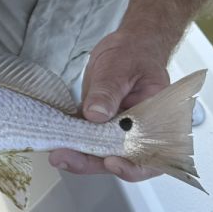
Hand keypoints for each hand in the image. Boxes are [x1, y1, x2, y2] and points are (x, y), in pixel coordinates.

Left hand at [49, 29, 169, 183]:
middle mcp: (137, 132)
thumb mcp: (121, 68)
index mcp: (156, 121)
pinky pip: (85, 139)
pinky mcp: (98, 125)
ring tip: (57, 154)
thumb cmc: (134, 54)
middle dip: (92, 163)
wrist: (125, 45)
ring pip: (99, 154)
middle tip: (66, 157)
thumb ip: (108, 92)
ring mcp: (116, 130)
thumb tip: (96, 115)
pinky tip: (56, 142)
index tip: (111, 161)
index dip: (132, 167)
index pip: (151, 156)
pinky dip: (71, 143)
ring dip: (78, 156)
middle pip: (119, 159)